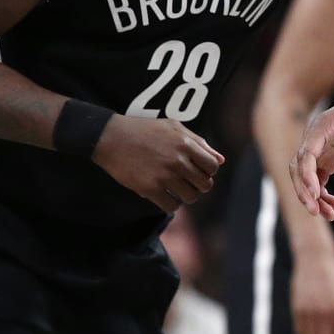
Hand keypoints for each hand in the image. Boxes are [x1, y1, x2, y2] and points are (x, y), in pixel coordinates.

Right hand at [93, 115, 223, 211]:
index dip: (208, 171)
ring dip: (186, 196)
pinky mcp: (150, 188)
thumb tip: (221, 160)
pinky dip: (171, 204)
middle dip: (199, 185)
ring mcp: (164, 175)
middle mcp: (178, 160)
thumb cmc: (144, 130)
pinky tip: (165, 196)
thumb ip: (199, 142)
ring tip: (177, 189)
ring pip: (191, 197)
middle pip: (205, 184)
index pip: (213, 166)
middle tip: (187, 182)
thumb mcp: (174, 127)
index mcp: (186, 144)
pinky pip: (172, 206)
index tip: (198, 171)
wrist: (112, 138)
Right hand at [291, 88, 333, 219]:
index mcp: (321, 127)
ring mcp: (319, 149)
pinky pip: (318, 180)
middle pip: (298, 168)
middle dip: (305, 191)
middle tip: (316, 211)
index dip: (307, 176)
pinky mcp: (327, 158)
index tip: (316, 195)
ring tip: (331, 214)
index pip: (305, 155)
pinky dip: (324, 194)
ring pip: (306, 177)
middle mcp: (315, 139)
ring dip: (314, 197)